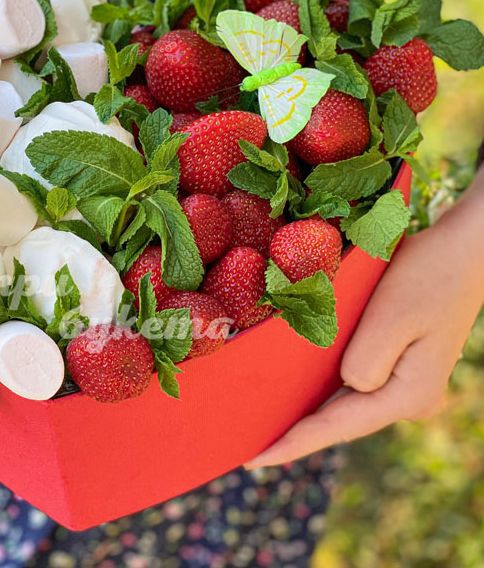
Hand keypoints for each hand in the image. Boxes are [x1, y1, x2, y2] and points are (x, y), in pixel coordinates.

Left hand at [244, 180, 483, 468]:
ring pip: (344, 406)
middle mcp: (407, 398)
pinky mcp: (399, 364)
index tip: (254, 460)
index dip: (293, 443)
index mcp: (407, 394)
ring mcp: (404, 383)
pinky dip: (321, 392)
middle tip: (248, 450)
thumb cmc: (427, 276)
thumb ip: (366, 359)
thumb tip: (349, 383)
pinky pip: (351, 384)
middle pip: (339, 422)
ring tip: (265, 428)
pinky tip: (296, 393)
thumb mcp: (393, 316)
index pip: (337, 426)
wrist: (463, 252)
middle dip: (295, 435)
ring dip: (307, 416)